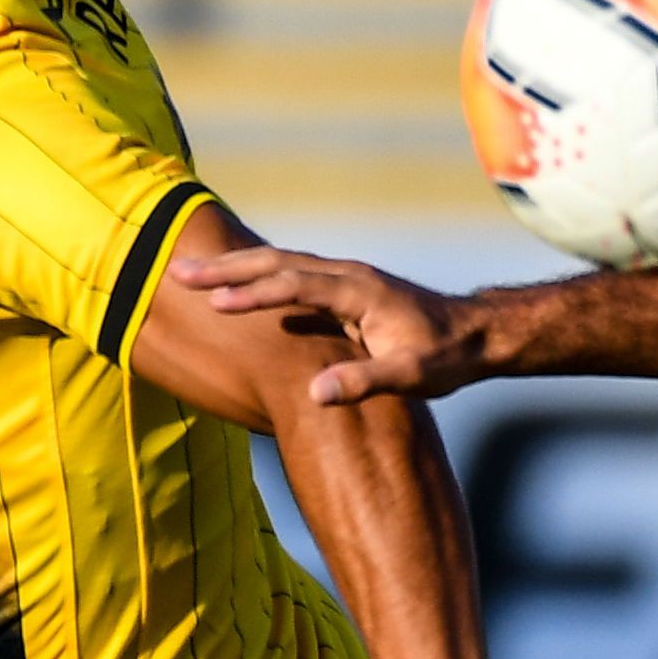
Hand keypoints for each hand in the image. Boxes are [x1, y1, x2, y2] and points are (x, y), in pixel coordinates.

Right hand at [170, 245, 480, 404]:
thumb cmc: (448, 356)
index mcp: (360, 291)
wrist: (478, 334)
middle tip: (178, 272)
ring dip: (237, 268)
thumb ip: (366, 382)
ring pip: (282, 263)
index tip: (214, 301)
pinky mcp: (346, 288)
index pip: (295, 286)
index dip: (254, 293)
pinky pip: (292, 274)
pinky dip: (259, 274)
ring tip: (192, 275)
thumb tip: (316, 395)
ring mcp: (346, 278)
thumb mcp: (413, 376)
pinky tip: (237, 283)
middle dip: (227, 268)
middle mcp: (349, 275)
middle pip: (278, 263)